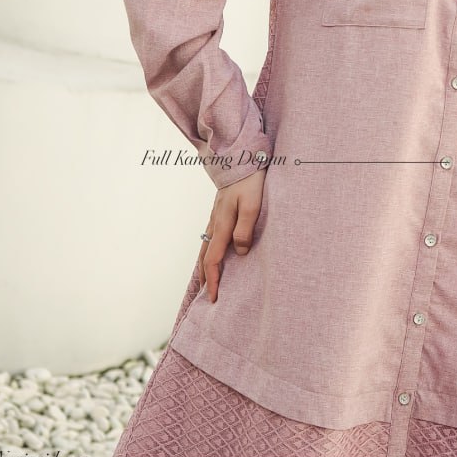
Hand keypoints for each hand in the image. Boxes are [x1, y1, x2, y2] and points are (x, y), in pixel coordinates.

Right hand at [198, 171, 264, 302]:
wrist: (240, 159)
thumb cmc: (249, 181)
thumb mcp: (252, 206)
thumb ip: (245, 229)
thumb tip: (241, 252)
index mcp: (222, 225)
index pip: (213, 260)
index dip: (213, 280)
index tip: (213, 297)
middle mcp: (215, 224)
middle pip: (205, 257)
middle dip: (206, 277)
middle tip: (208, 296)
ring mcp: (215, 217)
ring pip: (205, 247)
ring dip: (204, 266)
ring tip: (206, 281)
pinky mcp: (219, 212)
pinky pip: (210, 237)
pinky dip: (208, 252)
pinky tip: (213, 253)